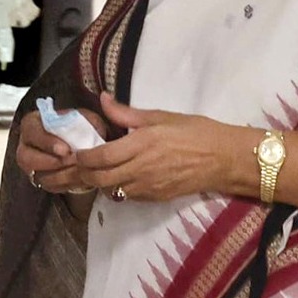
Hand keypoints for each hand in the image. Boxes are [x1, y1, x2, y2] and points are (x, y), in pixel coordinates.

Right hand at [16, 109, 107, 193]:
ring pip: (35, 175)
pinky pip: (47, 186)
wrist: (85, 142)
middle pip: (26, 157)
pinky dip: (64, 184)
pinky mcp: (40, 179)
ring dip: (58, 175)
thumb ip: (87, 122)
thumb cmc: (82, 127)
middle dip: (51, 162)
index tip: (65, 149)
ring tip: (78, 170)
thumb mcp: (87, 118)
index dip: (47, 142)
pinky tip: (79, 179)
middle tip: (72, 162)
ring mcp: (31, 164)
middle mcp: (27, 145)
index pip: (31, 130)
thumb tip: (93, 131)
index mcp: (33, 124)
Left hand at [75, 94, 253, 201]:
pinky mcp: (155, 197)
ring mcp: (147, 187)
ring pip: (110, 190)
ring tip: (89, 172)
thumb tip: (103, 99)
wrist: (224, 159)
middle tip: (72, 166)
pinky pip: (127, 195)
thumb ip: (128, 113)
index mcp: (141, 144)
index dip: (82, 157)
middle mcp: (140, 169)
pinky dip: (115, 188)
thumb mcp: (162, 116)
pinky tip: (115, 178)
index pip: (100, 157)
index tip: (74, 151)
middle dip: (80, 174)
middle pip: (99, 178)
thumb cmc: (196, 131)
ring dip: (97, 182)